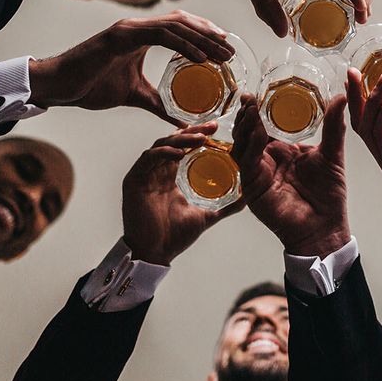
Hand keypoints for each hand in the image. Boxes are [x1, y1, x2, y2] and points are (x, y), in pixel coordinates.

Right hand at [28, 11, 233, 125]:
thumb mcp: (134, 96)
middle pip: (184, 22)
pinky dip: (183, 44)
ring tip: (222, 53)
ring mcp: (128, 29)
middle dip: (210, 35)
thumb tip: (180, 119)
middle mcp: (137, 28)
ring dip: (202, 38)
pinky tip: (200, 57)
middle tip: (231, 50)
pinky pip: (159, 35)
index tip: (224, 49)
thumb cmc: (90, 87)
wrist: (59, 87)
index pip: (180, 28)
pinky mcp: (120, 36)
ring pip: (176, 25)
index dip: (203, 35)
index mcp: (140, 37)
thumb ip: (158, 103)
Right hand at [122, 124, 243, 264]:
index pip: (183, 147)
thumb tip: (247, 198)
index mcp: (170, 176)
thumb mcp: (206, 216)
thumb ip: (225, 206)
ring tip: (200, 138)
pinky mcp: (134, 180)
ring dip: (180, 139)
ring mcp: (144, 174)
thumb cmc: (175, 236)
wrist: (155, 253)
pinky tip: (179, 152)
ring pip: (161, 145)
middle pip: (173, 141)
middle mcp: (156, 171)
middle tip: (212, 127)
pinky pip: (148, 158)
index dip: (198, 135)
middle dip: (193, 131)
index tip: (216, 128)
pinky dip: (163, 152)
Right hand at [231, 94, 349, 256]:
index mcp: (281, 151)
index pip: (263, 126)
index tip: (254, 93)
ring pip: (242, 145)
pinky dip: (250, 147)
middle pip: (247, 132)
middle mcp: (265, 160)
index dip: (256, 110)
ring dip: (245, 127)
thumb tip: (341, 97)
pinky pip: (247, 163)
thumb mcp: (332, 154)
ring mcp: (257, 173)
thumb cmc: (328, 194)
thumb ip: (334, 126)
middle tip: (248, 97)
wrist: (325, 226)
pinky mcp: (253, 187)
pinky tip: (256, 134)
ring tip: (250, 110)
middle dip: (246, 115)